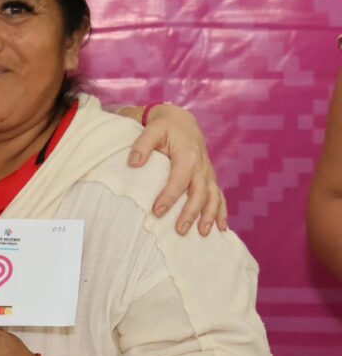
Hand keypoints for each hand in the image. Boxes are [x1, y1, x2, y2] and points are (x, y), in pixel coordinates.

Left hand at [128, 104, 227, 235]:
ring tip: (202, 234)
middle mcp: (201, 166)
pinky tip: (221, 228)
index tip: (156, 212)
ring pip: (213, 197)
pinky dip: (221, 211)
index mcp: (188, 155)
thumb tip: (133, 164)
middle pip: (199, 193)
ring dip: (209, 216)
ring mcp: (208, 173)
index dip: (169, 197)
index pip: (179, 180)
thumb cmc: (165, 127)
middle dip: (191, 213)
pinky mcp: (210, 177)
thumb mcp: (152, 129)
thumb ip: (142, 145)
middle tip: (179, 230)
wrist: (182, 121)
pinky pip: (219, 196)